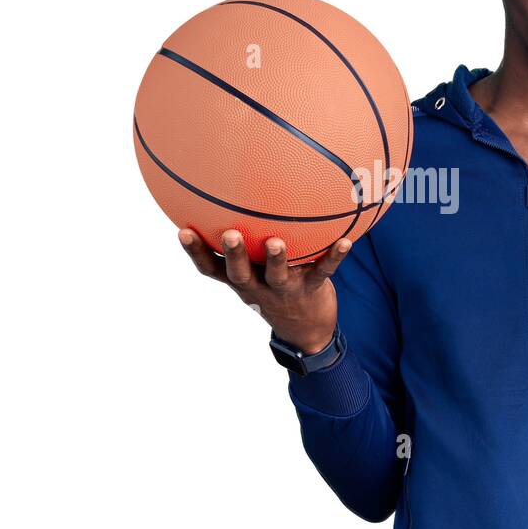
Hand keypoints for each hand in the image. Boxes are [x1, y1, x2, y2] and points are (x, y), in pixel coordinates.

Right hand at [178, 228, 347, 353]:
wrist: (305, 331)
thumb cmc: (273, 288)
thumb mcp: (253, 272)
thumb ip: (243, 246)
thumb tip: (227, 198)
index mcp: (241, 280)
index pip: (210, 269)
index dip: (195, 252)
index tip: (183, 231)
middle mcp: (258, 286)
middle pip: (240, 274)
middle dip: (234, 255)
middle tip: (230, 234)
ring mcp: (285, 290)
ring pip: (277, 276)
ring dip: (277, 259)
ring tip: (276, 243)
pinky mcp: (311, 289)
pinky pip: (322, 272)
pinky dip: (334, 257)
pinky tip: (344, 242)